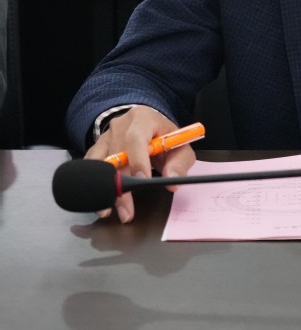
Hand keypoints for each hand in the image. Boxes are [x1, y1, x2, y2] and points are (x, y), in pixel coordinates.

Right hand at [85, 106, 195, 222]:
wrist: (148, 124)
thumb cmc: (165, 136)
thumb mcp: (180, 146)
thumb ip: (179, 163)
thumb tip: (172, 181)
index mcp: (143, 119)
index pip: (136, 139)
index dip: (138, 160)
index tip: (142, 181)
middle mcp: (121, 125)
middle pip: (116, 155)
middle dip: (120, 186)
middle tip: (126, 211)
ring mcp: (106, 136)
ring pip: (100, 163)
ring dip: (104, 188)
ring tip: (108, 210)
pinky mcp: (97, 147)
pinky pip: (90, 166)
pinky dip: (93, 184)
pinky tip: (98, 201)